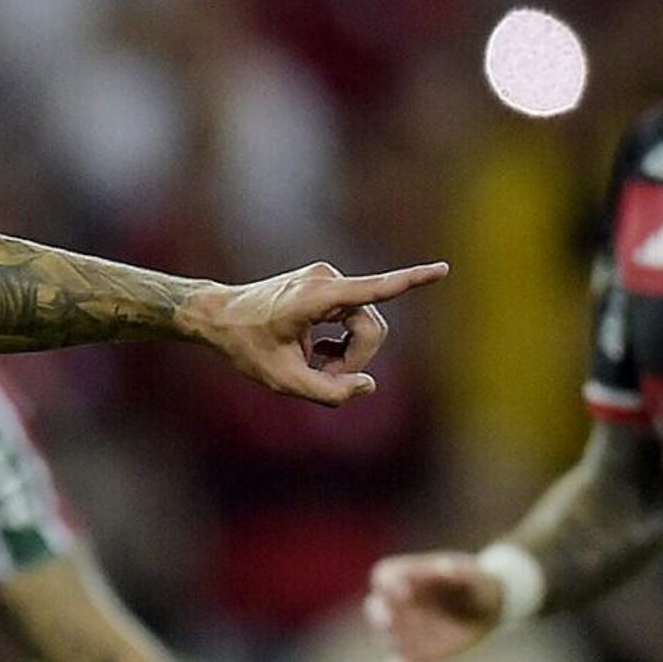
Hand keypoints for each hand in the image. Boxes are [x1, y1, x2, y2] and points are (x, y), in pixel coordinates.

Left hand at [180, 260, 446, 403]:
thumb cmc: (246, 347)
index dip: (411, 281)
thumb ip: (328, 392)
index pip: (374, 289)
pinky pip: (353, 318)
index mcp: (317, 297)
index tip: (443, 269)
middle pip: (371, 328)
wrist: (219, 316)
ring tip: (317, 364)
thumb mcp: (282, 381)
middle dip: (356, 360)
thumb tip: (368, 386)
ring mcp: (328, 279)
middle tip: (325, 378)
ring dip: (348, 353)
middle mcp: (328, 280)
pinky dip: (342, 341)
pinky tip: (318, 352)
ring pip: (364, 325)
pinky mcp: (327, 285)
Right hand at [362, 550, 504, 661]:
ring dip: (397, 641)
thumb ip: (460, 570)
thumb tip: (445, 567)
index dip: (388, 583)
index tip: (406, 591)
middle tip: (388, 621)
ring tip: (415, 645)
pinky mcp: (415, 653)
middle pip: (375, 606)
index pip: (384, 575)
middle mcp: (400, 603)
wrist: (489, 609)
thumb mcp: (476, 574)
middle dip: (379, 615)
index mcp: (409, 576)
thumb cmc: (478, 584)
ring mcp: (406, 629)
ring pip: (388, 637)